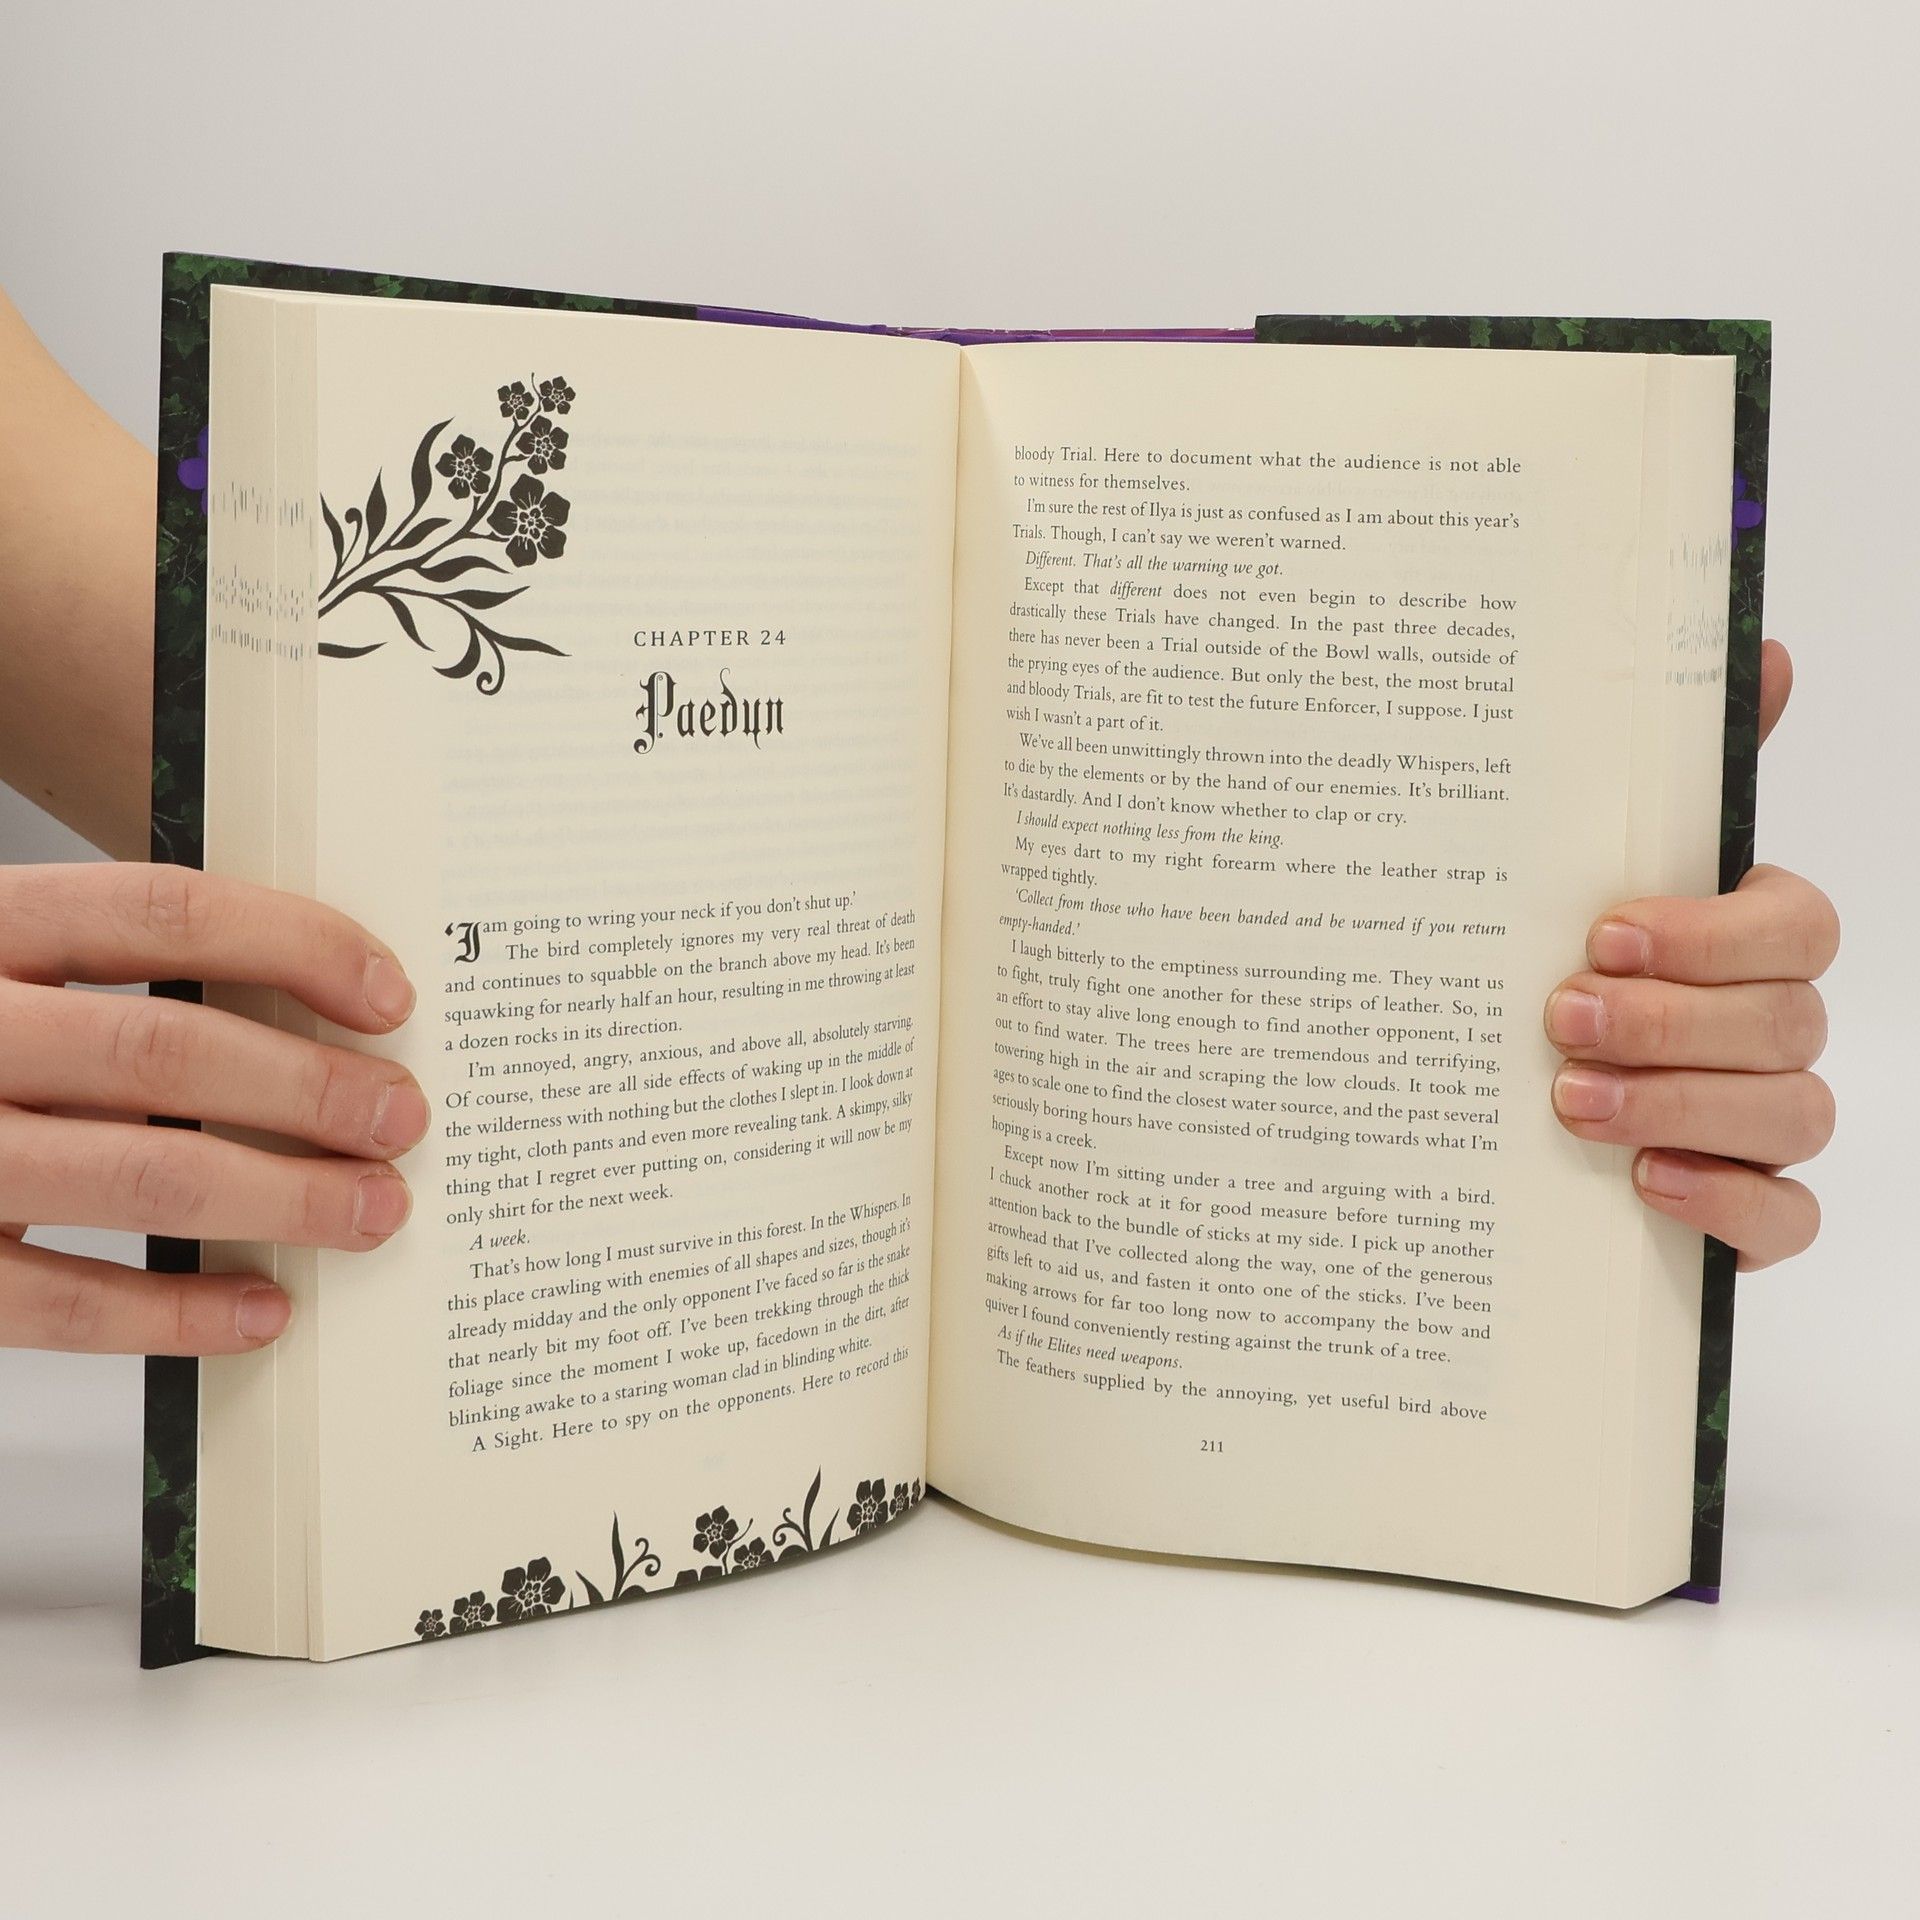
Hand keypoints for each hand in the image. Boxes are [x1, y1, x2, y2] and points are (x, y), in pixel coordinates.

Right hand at [1, 864, 427, 1353]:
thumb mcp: (10, 966)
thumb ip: (121, 977)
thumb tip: (318, 1025)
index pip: (166, 912)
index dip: (296, 945)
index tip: (391, 995)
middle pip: (165, 1050)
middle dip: (309, 1090)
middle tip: (403, 1118)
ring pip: (137, 1176)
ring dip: (279, 1199)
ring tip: (373, 1209)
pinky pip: (61, 1302)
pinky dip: (177, 1311)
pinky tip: (263, 1310)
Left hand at [1544, 640, 1835, 1269]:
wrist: (1493, 1103)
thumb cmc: (1558, 966)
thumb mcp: (1582, 867)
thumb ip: (1671, 773)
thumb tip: (1767, 648)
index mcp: (1745, 939)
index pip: (1796, 924)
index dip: (1712, 933)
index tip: (1604, 932)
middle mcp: (1769, 1026)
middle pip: (1787, 1020)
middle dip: (1672, 1019)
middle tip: (1562, 1018)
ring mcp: (1766, 1120)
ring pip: (1793, 1113)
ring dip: (1681, 1104)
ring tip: (1570, 1101)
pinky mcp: (1748, 1209)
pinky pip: (1786, 1216)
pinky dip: (1729, 1204)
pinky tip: (1646, 1185)